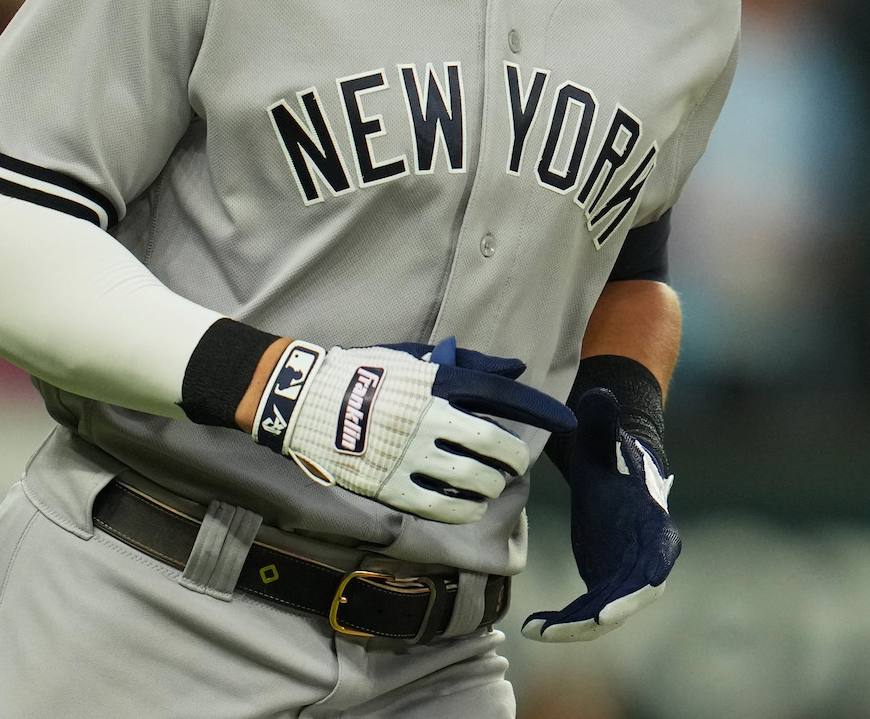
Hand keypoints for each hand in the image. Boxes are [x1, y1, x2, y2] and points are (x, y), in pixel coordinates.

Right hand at [253, 337, 575, 523]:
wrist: (303, 400)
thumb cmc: (365, 373)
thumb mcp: (415, 358)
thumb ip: (467, 366)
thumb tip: (516, 371)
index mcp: (437, 381)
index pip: (504, 395)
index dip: (541, 410)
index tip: (565, 422)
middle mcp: (429, 417)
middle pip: (495, 446)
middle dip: (515, 459)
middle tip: (515, 465)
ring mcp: (410, 455)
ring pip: (474, 482)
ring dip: (492, 487)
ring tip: (490, 486)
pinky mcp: (390, 486)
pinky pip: (442, 507)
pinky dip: (464, 510)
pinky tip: (467, 507)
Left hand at [521, 388, 678, 642]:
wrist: (610, 475)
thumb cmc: (610, 456)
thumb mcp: (601, 441)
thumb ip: (601, 422)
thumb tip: (600, 392)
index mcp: (655, 525)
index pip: (661, 556)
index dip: (650, 576)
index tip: (641, 591)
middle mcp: (647, 559)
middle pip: (634, 595)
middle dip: (610, 613)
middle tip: (582, 625)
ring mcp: (625, 576)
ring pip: (608, 612)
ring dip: (578, 627)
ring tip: (541, 631)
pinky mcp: (604, 584)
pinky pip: (587, 613)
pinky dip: (564, 623)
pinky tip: (533, 627)